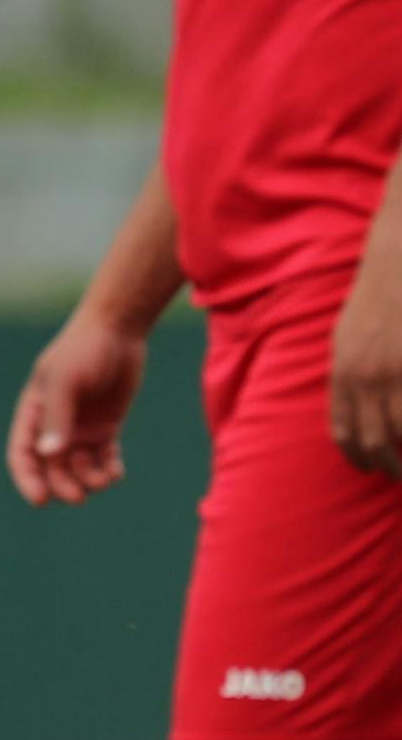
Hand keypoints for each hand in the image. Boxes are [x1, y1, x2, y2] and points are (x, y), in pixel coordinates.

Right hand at [6, 314, 147, 505]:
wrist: (118, 332)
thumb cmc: (84, 350)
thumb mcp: (65, 380)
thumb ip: (56, 418)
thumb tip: (49, 455)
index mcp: (34, 411)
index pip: (22, 453)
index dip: (27, 479)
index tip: (40, 500)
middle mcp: (54, 424)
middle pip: (51, 469)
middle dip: (63, 486)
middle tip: (79, 495)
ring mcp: (81, 428)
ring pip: (79, 470)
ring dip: (89, 481)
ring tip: (104, 476)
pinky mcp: (106, 428)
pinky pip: (103, 461)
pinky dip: (109, 472)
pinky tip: (116, 471)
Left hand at [331, 266, 401, 476]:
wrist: (396, 266)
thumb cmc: (373, 302)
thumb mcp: (345, 339)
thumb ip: (347, 375)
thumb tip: (351, 409)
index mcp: (342, 371)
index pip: (344, 431)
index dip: (357, 457)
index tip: (370, 468)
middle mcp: (366, 377)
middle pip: (374, 440)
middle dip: (388, 465)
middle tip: (399, 473)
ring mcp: (395, 374)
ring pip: (401, 433)